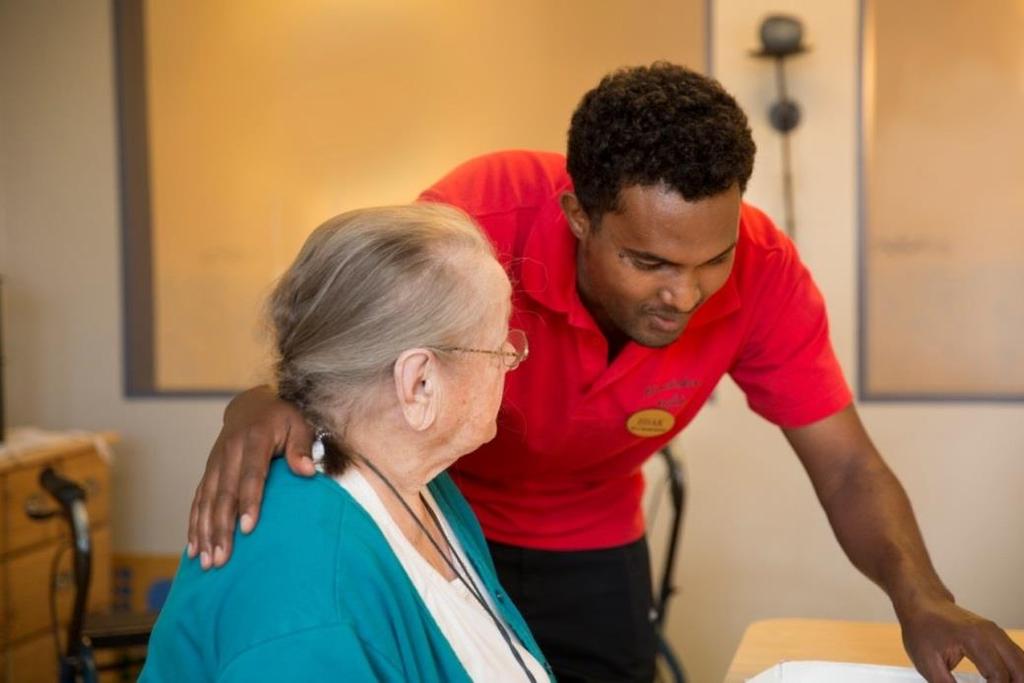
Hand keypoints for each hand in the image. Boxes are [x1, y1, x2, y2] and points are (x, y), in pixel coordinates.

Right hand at [187, 385, 314, 568]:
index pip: (251, 475)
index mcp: (254, 439)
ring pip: (206, 501)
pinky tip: (193, 548)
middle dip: (221, 528)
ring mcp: (214, 462)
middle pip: (223, 494)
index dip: (248, 502)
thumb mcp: (298, 424)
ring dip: (205, 532)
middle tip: (222, 558)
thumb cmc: (283, 418)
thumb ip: (301, 447)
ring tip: (206, 561)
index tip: (248, 529)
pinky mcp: (208, 472)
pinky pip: (198, 500)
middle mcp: (229, 452)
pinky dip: (194, 524)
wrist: (251, 405)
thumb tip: (306, 471)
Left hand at [899, 597, 1023, 681]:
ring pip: (1021, 663)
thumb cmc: (922, 630)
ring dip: (1015, 679)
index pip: (999, 676)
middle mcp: (991, 633)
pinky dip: (1014, 672)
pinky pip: (1016, 657)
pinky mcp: (997, 635)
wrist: (921, 604)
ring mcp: (997, 632)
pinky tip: (1000, 682)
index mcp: (974, 639)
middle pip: (1019, 670)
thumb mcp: (927, 664)